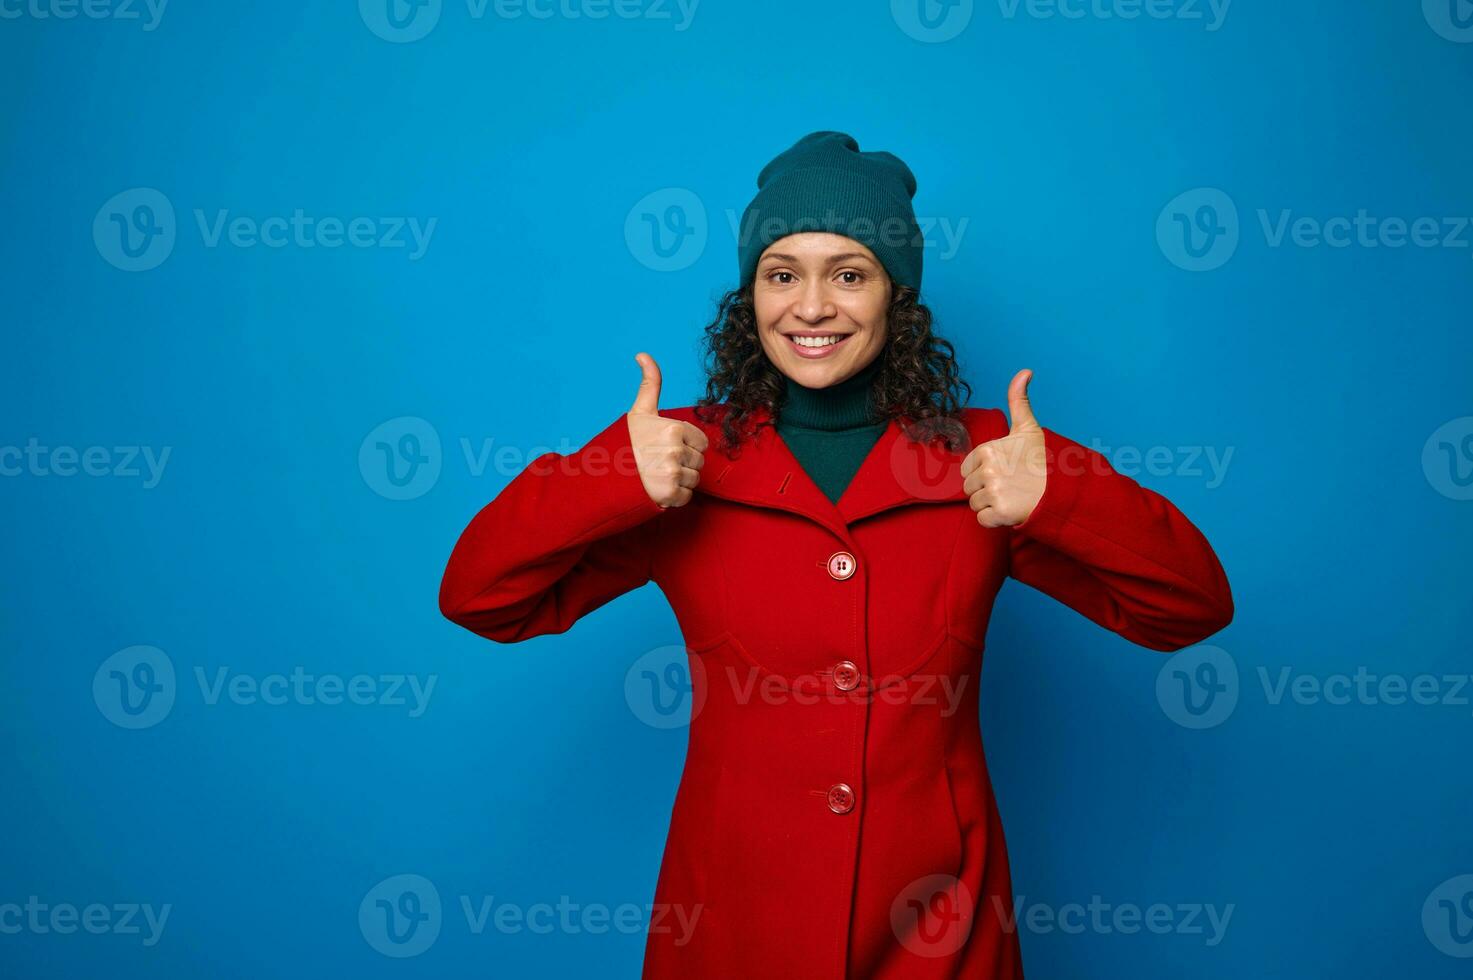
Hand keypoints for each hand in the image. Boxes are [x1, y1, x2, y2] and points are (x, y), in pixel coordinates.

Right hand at [627, 352, 707, 507]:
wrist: (606, 475)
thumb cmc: (627, 442)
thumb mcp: (641, 411)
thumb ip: (650, 383)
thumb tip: (642, 354)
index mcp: (674, 428)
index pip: (701, 442)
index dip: (687, 446)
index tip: (667, 447)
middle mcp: (675, 450)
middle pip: (699, 461)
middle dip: (683, 463)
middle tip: (660, 462)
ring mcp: (673, 473)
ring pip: (694, 479)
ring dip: (680, 480)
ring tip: (658, 475)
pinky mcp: (670, 495)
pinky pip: (687, 496)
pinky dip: (675, 496)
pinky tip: (658, 488)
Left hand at [961, 369, 1046, 527]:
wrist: (1063, 489)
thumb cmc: (1042, 460)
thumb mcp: (1028, 428)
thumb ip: (1019, 400)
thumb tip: (1025, 371)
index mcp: (987, 449)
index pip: (967, 469)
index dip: (984, 473)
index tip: (1006, 471)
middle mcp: (988, 469)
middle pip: (969, 488)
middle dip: (986, 490)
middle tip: (1011, 486)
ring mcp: (994, 491)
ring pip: (975, 504)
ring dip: (991, 505)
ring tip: (1013, 497)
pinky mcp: (1000, 513)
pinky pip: (983, 520)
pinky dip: (995, 520)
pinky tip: (1012, 509)